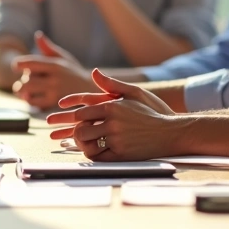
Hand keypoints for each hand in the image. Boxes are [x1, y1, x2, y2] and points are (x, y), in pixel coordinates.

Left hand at [11, 32, 95, 108]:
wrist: (89, 90)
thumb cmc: (73, 72)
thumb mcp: (63, 58)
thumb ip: (48, 48)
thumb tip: (38, 35)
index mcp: (56, 65)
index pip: (33, 63)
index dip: (21, 63)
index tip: (15, 66)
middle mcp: (55, 79)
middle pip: (28, 79)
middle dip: (23, 80)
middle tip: (24, 80)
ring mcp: (55, 93)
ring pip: (28, 91)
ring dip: (22, 91)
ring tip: (23, 90)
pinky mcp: (54, 104)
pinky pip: (33, 103)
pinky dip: (28, 100)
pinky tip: (31, 97)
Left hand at [44, 69, 180, 160]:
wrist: (173, 132)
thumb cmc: (153, 111)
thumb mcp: (135, 93)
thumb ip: (112, 84)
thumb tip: (94, 72)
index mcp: (113, 106)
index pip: (82, 111)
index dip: (68, 114)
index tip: (56, 115)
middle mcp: (113, 122)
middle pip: (81, 129)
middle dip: (72, 133)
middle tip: (64, 135)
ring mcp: (117, 139)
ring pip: (88, 144)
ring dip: (81, 145)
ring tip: (80, 144)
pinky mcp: (122, 154)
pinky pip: (99, 157)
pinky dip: (93, 155)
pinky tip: (93, 153)